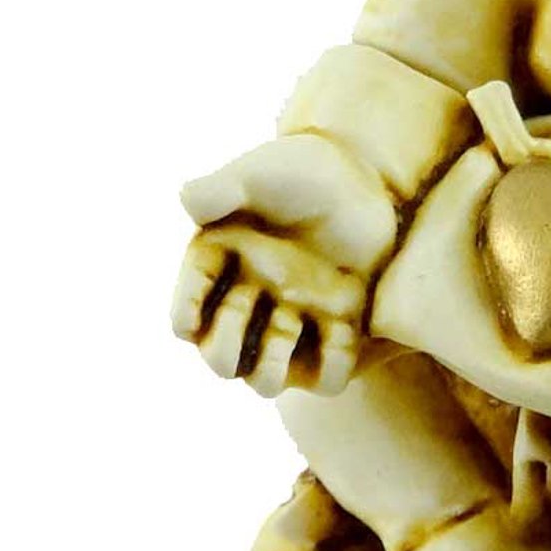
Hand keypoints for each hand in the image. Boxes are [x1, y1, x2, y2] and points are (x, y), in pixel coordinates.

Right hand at [171, 133, 395, 396]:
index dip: (187, 318)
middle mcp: (251, 298)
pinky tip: (341, 329)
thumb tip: (185, 201)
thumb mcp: (257, 173)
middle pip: (221, 358)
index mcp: (220, 268)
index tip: (197, 310)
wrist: (365, 175)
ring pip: (267, 380)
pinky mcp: (337, 325)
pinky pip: (328, 375)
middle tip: (246, 309)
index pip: (186, 316)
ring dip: (272, 370)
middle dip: (226, 349)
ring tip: (289, 325)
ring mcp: (294, 315)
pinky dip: (332, 367)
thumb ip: (220, 188)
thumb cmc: (303, 170)